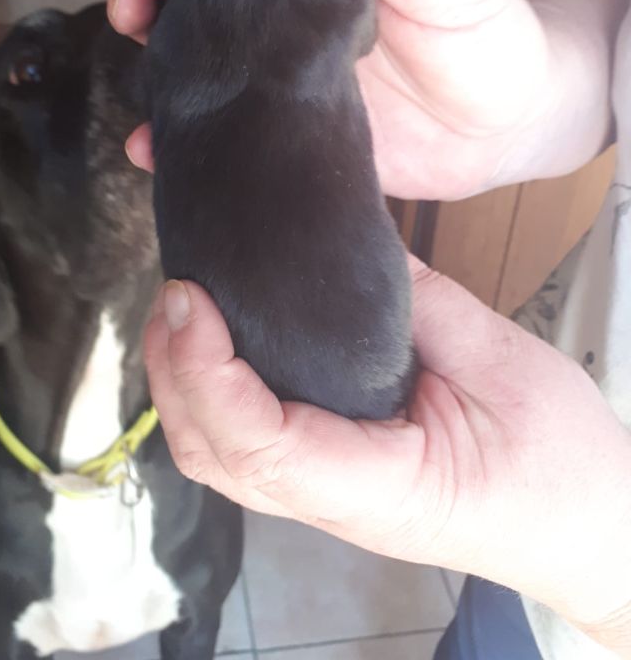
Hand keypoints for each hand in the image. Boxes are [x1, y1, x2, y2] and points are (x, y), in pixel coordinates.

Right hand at [108, 0, 556, 197]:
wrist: (504, 134)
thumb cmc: (487, 39)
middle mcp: (282, 14)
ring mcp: (271, 74)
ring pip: (189, 51)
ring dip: (147, 45)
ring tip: (134, 44)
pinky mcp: (273, 132)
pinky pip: (211, 130)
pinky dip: (168, 136)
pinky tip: (148, 142)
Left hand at [144, 261, 630, 654]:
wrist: (588, 523)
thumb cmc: (561, 459)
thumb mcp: (500, 364)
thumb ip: (418, 303)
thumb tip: (345, 240)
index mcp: (381, 486)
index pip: (263, 444)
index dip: (210, 373)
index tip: (191, 299)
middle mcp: (335, 500)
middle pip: (215, 454)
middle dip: (175, 373)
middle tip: (177, 287)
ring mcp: (324, 493)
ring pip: (218, 455)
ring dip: (182, 382)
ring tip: (184, 304)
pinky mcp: (326, 471)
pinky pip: (247, 440)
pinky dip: (211, 389)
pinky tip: (215, 335)